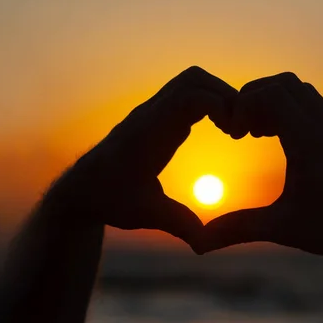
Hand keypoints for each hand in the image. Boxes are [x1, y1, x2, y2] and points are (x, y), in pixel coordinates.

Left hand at [47, 66, 236, 245]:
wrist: (82, 189)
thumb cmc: (112, 201)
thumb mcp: (146, 215)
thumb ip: (178, 224)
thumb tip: (206, 244)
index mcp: (150, 133)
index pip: (191, 96)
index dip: (222, 106)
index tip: (236, 134)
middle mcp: (151, 115)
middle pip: (194, 79)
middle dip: (225, 95)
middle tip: (240, 127)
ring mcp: (152, 111)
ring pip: (191, 82)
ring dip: (218, 96)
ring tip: (232, 128)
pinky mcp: (156, 115)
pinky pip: (186, 94)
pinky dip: (209, 102)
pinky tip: (219, 129)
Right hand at [199, 72, 322, 265]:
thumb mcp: (283, 229)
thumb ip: (238, 230)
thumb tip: (198, 243)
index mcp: (309, 141)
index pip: (271, 93)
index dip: (243, 105)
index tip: (233, 134)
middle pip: (285, 83)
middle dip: (254, 97)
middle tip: (241, 130)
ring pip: (300, 91)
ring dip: (273, 102)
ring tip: (257, 134)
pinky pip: (311, 107)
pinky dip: (288, 111)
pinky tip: (278, 143)